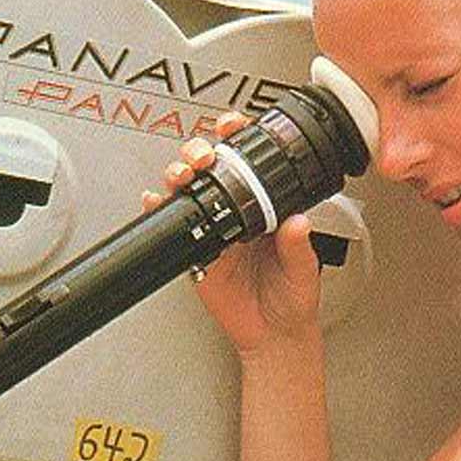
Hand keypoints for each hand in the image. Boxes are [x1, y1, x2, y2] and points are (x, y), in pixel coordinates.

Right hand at [140, 112, 322, 356]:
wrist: (272, 335)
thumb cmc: (292, 300)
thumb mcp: (303, 272)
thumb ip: (298, 248)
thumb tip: (298, 222)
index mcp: (267, 208)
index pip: (251, 162)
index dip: (239, 137)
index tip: (234, 125)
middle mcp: (238, 213)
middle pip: (211, 168)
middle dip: (200, 150)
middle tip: (204, 156)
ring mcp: (214, 230)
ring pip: (189, 189)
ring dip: (180, 173)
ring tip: (183, 175)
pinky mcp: (195, 252)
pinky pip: (173, 225)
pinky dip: (159, 209)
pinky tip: (156, 202)